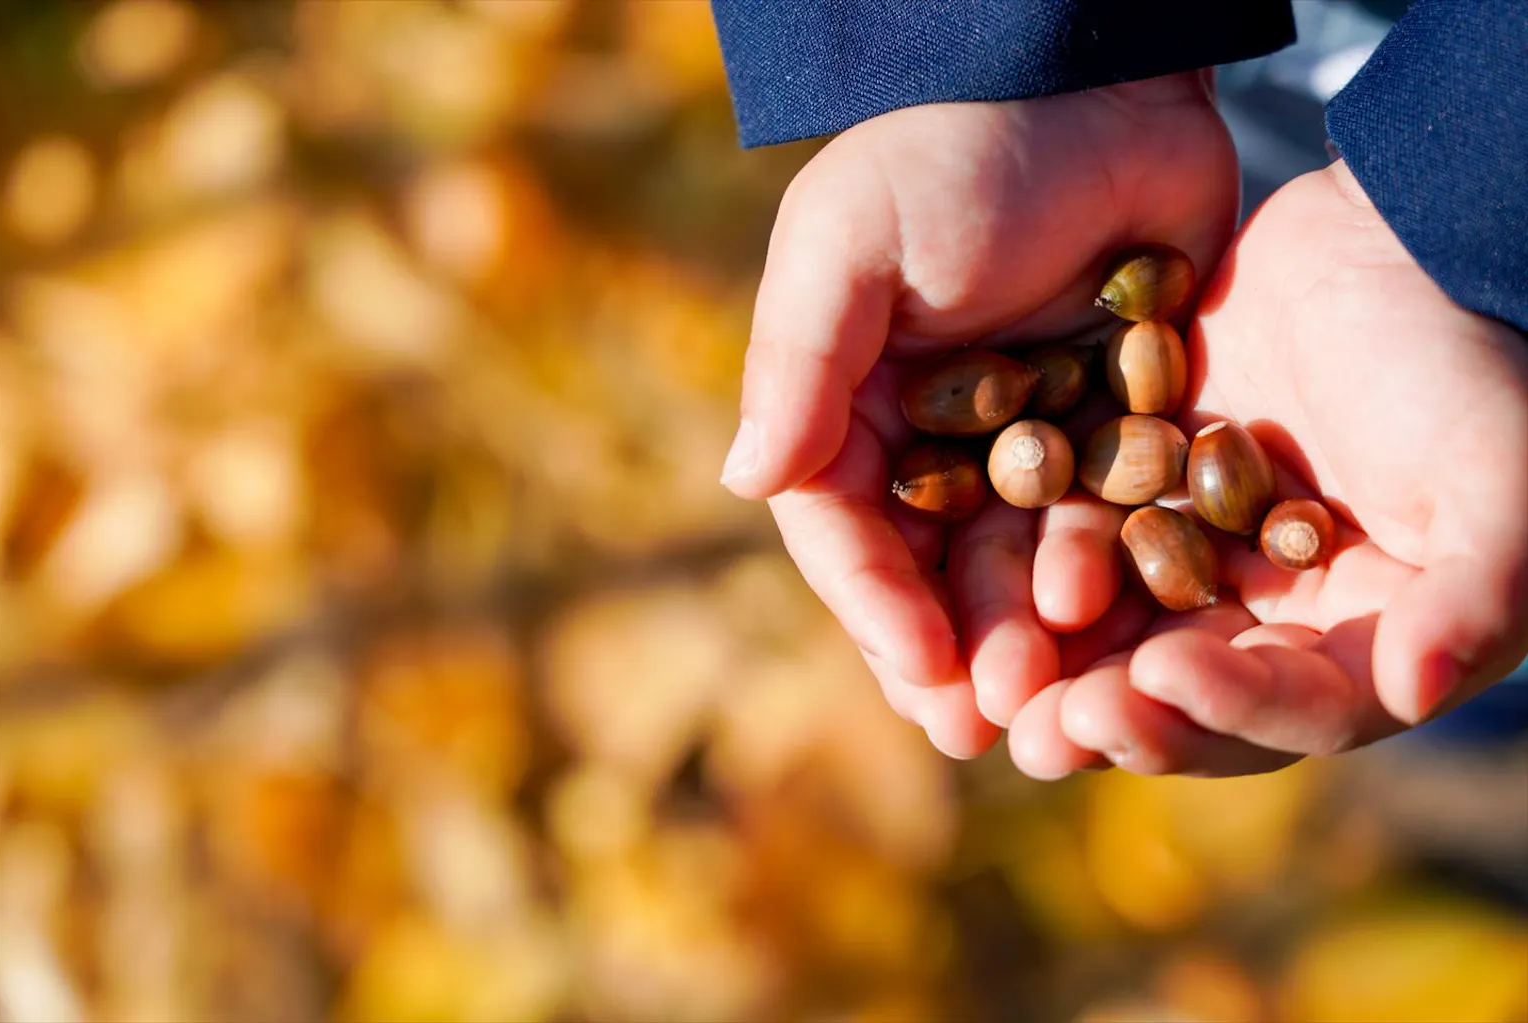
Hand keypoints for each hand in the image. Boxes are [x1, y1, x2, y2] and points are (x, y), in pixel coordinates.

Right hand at [720, 73, 1241, 756]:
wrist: (1097, 79)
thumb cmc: (954, 150)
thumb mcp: (851, 241)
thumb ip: (801, 361)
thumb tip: (743, 481)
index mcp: (852, 404)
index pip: (846, 528)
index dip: (876, 605)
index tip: (920, 670)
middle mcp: (932, 438)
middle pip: (932, 570)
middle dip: (958, 649)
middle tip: (990, 730)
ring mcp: (1027, 440)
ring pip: (1021, 565)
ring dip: (1036, 637)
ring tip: (1063, 703)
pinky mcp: (1114, 429)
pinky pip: (1112, 521)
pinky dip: (1120, 581)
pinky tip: (1139, 640)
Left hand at [1009, 159, 1527, 779]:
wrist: (1396, 239)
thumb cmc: (1470, 364)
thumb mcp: (1494, 479)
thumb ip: (1475, 591)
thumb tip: (1421, 690)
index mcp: (1354, 636)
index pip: (1286, 706)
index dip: (1218, 711)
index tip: (1149, 687)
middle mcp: (1263, 610)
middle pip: (1179, 689)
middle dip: (1110, 716)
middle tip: (1039, 736)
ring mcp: (1190, 548)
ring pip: (1109, 624)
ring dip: (1049, 659)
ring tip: (985, 682)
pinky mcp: (1133, 485)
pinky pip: (1071, 532)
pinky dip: (1022, 559)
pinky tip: (961, 574)